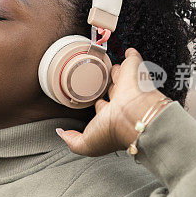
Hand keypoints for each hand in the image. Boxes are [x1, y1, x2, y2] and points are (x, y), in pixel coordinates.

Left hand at [55, 47, 169, 156]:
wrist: (135, 117)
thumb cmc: (113, 131)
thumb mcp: (86, 144)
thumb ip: (71, 139)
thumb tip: (61, 133)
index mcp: (110, 117)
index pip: (104, 109)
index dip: (99, 106)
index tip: (97, 104)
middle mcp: (120, 102)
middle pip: (113, 91)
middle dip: (108, 87)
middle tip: (102, 81)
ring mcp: (128, 87)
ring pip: (121, 77)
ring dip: (116, 71)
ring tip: (111, 66)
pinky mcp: (134, 71)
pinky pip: (133, 60)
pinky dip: (131, 55)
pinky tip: (128, 52)